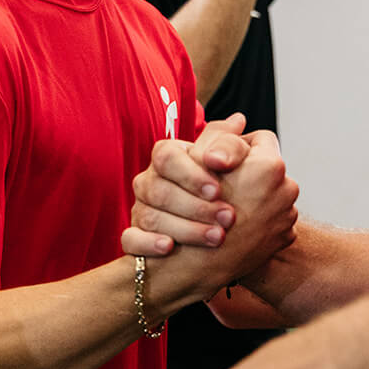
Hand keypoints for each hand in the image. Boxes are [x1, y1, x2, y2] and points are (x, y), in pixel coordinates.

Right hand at [124, 114, 250, 256]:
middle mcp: (150, 181)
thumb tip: (238, 121)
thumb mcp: (231, 164)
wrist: (220, 238)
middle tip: (229, 218)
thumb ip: (231, 145)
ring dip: (184, 228)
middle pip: (157, 189)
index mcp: (168, 158)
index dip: (191, 174)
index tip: (218, 190)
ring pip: (148, 216)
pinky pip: (130, 239)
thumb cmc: (224, 191)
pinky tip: (169, 247)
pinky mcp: (136, 237)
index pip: (166, 156)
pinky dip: (148, 243)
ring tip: (217, 238)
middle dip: (196, 206)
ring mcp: (141, 209)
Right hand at [195, 129, 300, 289]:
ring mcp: (288, 216)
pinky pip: (272, 219)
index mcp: (269, 165)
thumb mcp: (196, 163)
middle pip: (267, 168)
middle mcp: (287, 188)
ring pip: (270, 194)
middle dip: (247, 174)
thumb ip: (219, 138)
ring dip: (252, 198)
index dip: (237, 148)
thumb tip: (239, 120)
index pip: (260, 138)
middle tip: (223, 187)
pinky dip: (257, 221)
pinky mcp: (284, 238)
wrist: (194, 265)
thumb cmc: (189, 211)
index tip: (220, 162)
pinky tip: (236, 227)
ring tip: (228, 211)